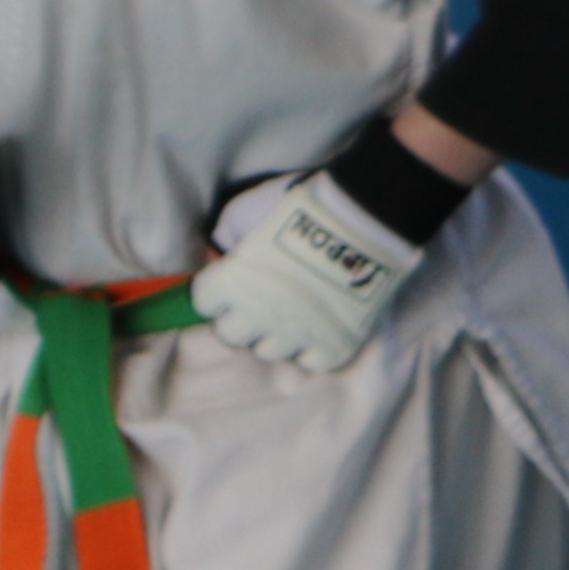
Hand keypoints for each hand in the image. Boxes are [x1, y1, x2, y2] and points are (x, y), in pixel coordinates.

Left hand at [194, 167, 425, 370]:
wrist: (365, 217)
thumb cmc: (298, 207)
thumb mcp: (243, 210)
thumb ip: (223, 239)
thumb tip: (214, 258)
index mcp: (230, 284)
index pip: (203, 303)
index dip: (215, 291)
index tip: (227, 283)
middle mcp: (258, 316)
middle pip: (231, 335)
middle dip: (239, 317)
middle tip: (256, 300)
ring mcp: (297, 335)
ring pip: (269, 352)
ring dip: (274, 334)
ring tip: (289, 312)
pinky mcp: (334, 345)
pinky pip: (310, 362)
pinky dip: (310, 348)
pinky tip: (315, 326)